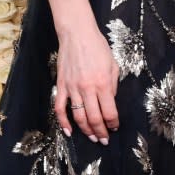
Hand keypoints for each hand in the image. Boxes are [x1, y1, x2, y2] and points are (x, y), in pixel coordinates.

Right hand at [54, 23, 119, 142]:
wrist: (77, 34)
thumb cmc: (98, 47)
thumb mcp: (113, 64)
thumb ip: (113, 84)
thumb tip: (110, 100)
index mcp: (103, 83)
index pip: (109, 111)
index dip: (113, 123)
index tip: (115, 127)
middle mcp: (88, 88)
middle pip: (94, 118)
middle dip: (101, 132)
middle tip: (104, 140)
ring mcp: (73, 88)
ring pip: (79, 116)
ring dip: (86, 130)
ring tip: (92, 137)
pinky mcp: (61, 86)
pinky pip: (60, 108)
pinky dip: (63, 122)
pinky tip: (69, 132)